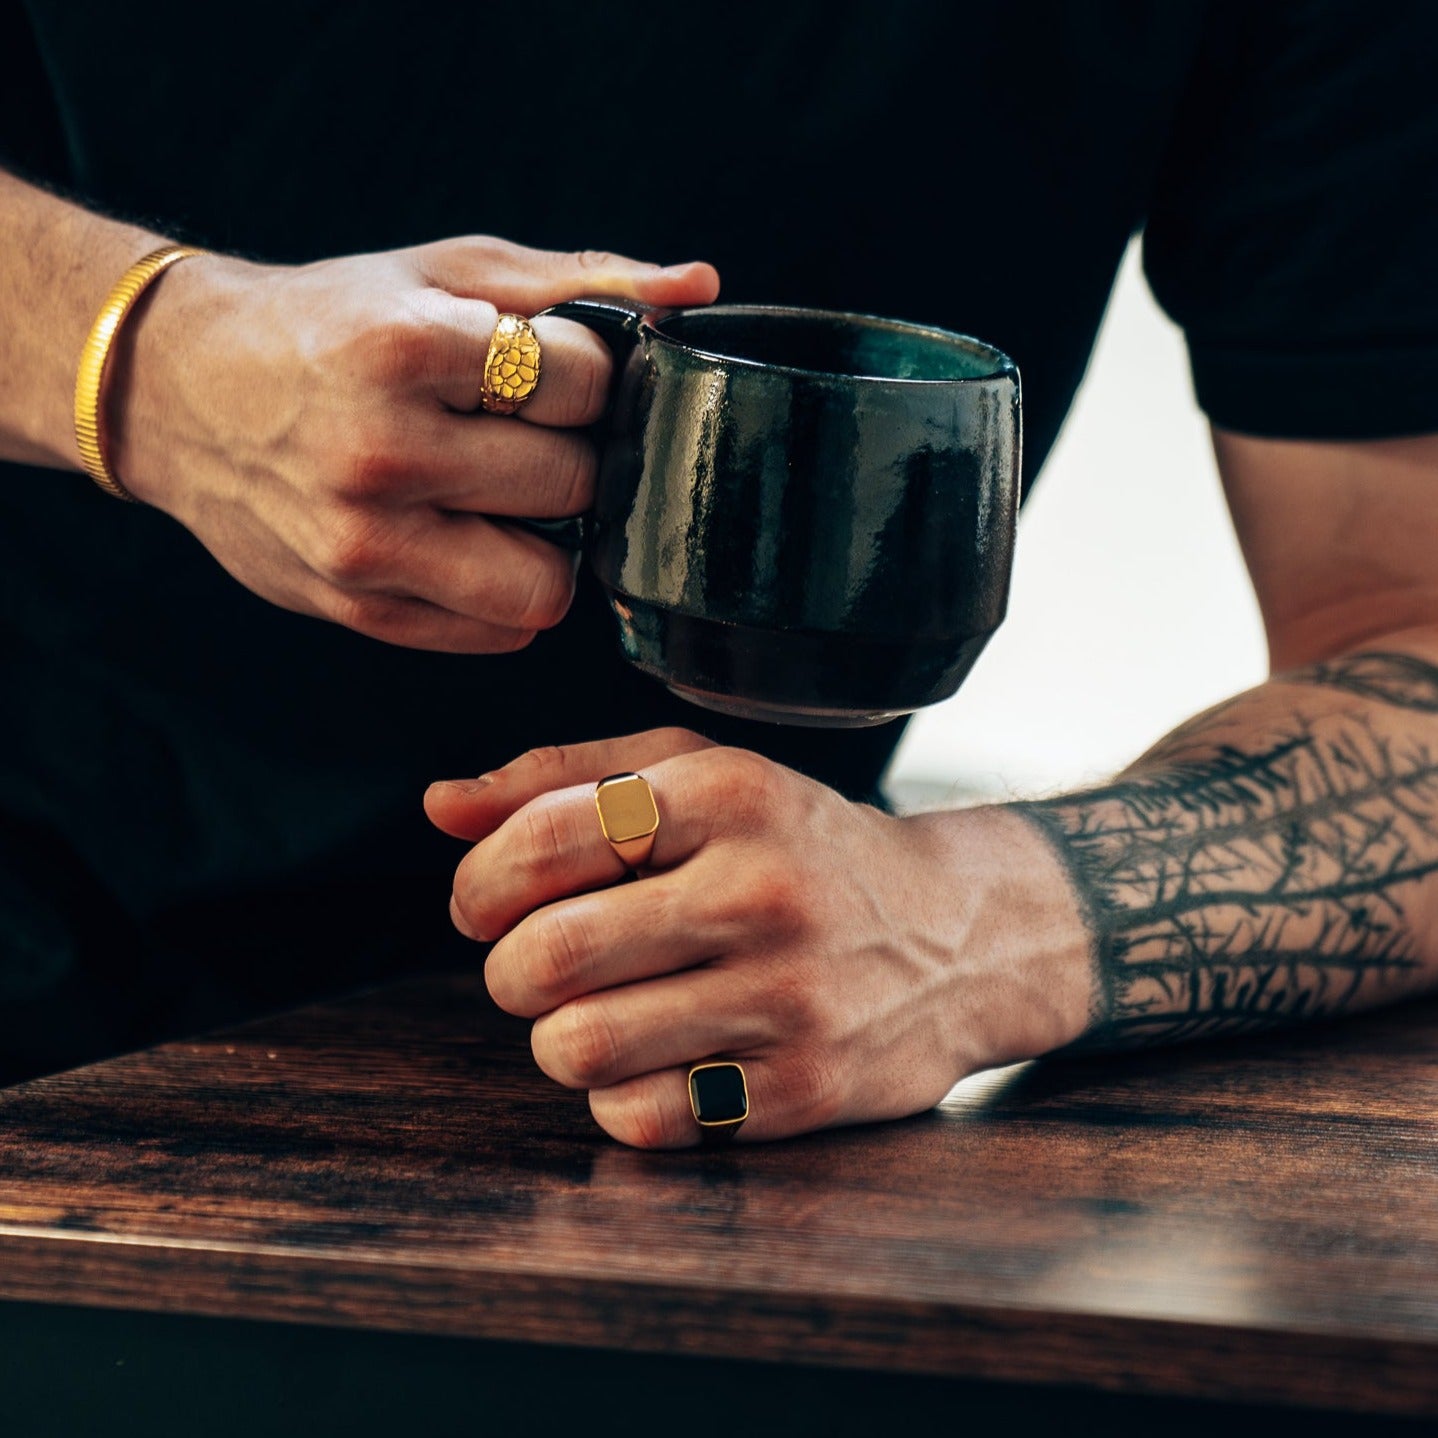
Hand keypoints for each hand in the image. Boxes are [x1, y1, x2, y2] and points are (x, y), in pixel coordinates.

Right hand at [108, 237, 718, 650]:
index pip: (584, 381)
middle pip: (575, 483)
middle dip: (570, 457)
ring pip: (547, 584)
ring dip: (548, 545)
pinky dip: (504, 592)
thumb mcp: (443, 272)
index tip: (553, 373)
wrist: (181, 394)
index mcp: (404, 348)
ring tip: (506, 500)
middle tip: (526, 436)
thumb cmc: (328, 324)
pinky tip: (467, 540)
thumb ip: (576, 282)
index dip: (586, 376)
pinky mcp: (358, 609)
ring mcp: (366, 544)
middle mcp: (382, 453)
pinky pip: (498, 632)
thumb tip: (698, 286)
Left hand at [424, 729, 1088, 1146]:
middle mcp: (761, 890)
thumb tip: (440, 807)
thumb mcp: (702, 775)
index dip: (481, 883)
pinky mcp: (805, 1089)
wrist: (962, 933)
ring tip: (605, 1010)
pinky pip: (641, 1117)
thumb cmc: (802, 847)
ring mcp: (789, 996)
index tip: (486, 903)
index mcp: (727, 793)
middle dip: (513, 970)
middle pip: (547, 957)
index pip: (544, 840)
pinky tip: (664, 1057)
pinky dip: (624, 1096)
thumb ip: (566, 779)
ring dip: (562, 1038)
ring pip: (577, 1048)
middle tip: (545, 962)